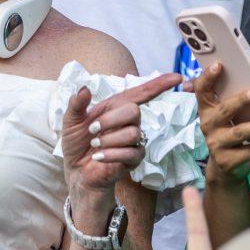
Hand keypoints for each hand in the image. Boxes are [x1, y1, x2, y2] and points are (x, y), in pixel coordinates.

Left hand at [62, 73, 181, 194]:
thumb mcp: (71, 121)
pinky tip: (98, 157)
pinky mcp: (134, 159)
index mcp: (116, 107)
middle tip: (92, 130)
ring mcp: (133, 141)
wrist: (76, 171)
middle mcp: (128, 122)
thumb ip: (76, 104)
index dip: (160, 84)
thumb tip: (84, 88)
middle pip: (134, 111)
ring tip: (95, 145)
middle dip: (111, 120)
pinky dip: (111, 154)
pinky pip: (131, 152)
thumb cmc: (76, 143)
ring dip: (108, 139)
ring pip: (132, 133)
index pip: (142, 93)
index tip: (178, 78)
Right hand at [194, 62, 249, 182]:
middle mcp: (208, 125)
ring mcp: (216, 144)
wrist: (224, 168)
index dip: (208, 77)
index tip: (219, 65)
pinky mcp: (228, 161)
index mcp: (206, 110)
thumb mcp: (226, 117)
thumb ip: (232, 101)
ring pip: (240, 132)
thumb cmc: (229, 132)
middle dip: (241, 100)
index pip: (201, 90)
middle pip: (225, 110)